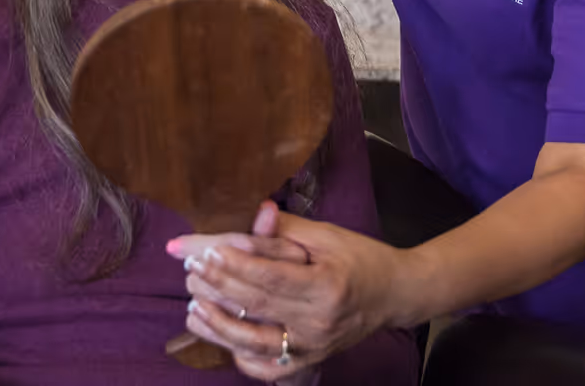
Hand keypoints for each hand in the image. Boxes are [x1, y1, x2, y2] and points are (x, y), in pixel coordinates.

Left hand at [166, 201, 409, 380]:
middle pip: (258, 307)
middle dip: (218, 287)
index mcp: (327, 285)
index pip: (270, 277)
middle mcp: (320, 322)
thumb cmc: (359, 257)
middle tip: (189, 270)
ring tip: (192, 308)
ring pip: (256, 345)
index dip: (234, 265)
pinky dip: (243, 358)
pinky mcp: (311, 360)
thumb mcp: (326, 235)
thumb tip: (248, 216)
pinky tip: (222, 338)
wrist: (395, 293)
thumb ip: (284, 230)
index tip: (205, 251)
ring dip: (219, 328)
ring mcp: (314, 347)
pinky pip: (269, 369)